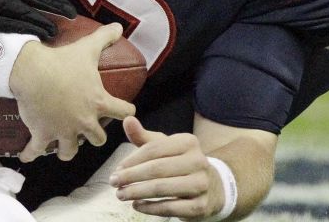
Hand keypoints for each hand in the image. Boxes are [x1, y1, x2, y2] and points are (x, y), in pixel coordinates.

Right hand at [10, 23, 135, 162]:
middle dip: (94, 135)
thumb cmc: (61, 61)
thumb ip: (105, 38)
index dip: (126, 110)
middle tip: (87, 129)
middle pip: (98, 139)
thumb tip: (120, 27)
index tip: (123, 110)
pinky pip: (37, 151)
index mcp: (99, 102)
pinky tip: (27, 155)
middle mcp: (84, 122)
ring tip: (63, 145)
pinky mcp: (43, 134)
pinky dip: (31, 154)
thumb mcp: (86, 48)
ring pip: (71, 151)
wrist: (31, 71)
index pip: (125, 112)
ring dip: (67, 148)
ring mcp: (63, 131)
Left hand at [109, 117, 223, 218]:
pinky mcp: (201, 206)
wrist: (214, 187)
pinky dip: (151, 208)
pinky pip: (171, 208)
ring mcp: (201, 184)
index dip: (131, 160)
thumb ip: (144, 136)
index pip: (153, 149)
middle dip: (131, 176)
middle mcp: (198, 161)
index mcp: (188, 142)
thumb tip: (127, 119)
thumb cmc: (180, 164)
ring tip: (121, 194)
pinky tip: (137, 206)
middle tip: (113, 182)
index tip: (117, 169)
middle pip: (156, 169)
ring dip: (137, 192)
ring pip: (162, 188)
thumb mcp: (165, 147)